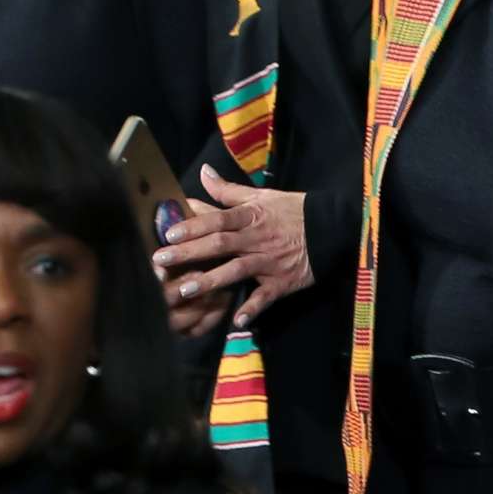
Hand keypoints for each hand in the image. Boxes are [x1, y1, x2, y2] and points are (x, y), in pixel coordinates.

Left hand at [152, 173, 312, 328]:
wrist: (332, 227)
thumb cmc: (291, 210)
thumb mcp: (261, 196)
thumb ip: (228, 190)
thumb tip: (203, 172)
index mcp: (250, 216)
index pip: (218, 220)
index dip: (193, 226)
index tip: (169, 233)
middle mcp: (256, 239)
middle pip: (220, 244)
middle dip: (189, 253)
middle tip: (160, 261)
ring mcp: (269, 261)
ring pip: (237, 270)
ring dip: (212, 281)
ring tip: (187, 290)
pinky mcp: (282, 281)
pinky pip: (265, 297)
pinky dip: (253, 309)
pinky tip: (237, 322)